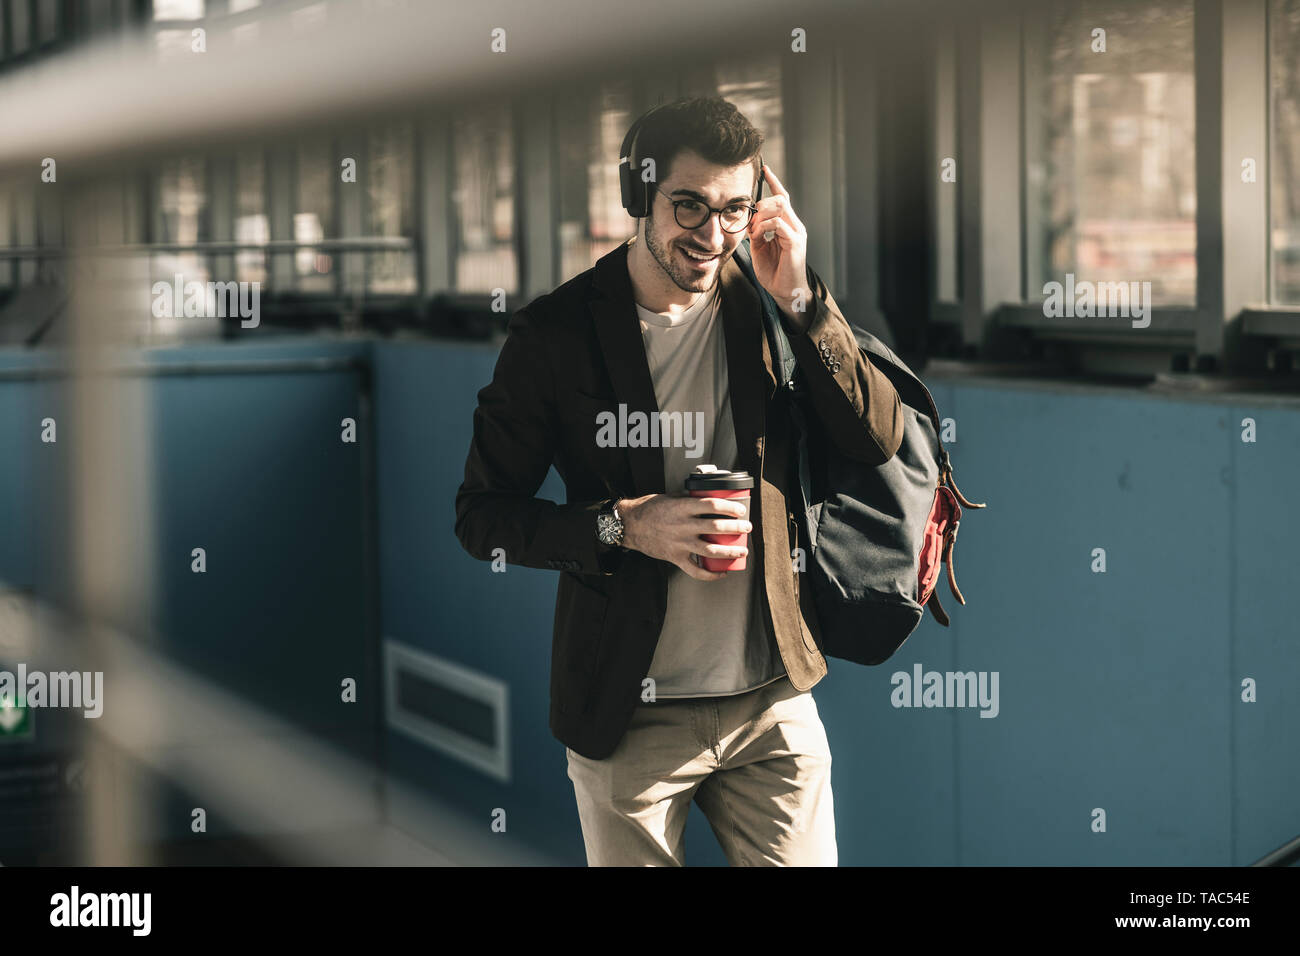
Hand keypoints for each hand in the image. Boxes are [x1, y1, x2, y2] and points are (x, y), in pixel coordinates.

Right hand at [618, 493, 751, 581]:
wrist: (630, 525)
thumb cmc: (649, 509)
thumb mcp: (671, 497)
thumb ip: (689, 499)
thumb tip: (709, 499)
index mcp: (682, 508)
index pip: (713, 506)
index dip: (730, 508)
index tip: (740, 510)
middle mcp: (683, 526)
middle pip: (716, 528)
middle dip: (737, 528)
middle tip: (746, 527)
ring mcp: (680, 544)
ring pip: (711, 551)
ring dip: (730, 551)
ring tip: (742, 550)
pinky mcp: (675, 557)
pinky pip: (696, 570)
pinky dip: (711, 575)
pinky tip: (721, 573)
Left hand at [746, 167, 809, 327]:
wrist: (785, 292)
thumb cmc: (774, 272)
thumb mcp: (759, 248)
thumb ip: (756, 232)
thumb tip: (748, 221)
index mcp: (787, 225)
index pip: (782, 197)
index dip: (773, 182)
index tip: (764, 169)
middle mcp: (795, 225)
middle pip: (780, 198)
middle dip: (762, 203)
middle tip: (751, 219)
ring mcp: (797, 233)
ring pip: (780, 207)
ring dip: (761, 215)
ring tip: (753, 230)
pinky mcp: (795, 242)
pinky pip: (779, 224)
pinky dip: (764, 226)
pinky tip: (758, 236)